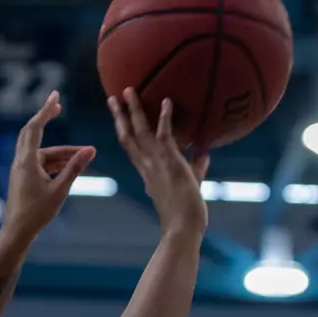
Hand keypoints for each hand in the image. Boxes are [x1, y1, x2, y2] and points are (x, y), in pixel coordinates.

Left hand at [0, 91, 96, 242]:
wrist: (17, 232)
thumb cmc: (36, 213)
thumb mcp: (60, 190)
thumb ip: (75, 168)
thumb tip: (91, 150)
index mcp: (27, 161)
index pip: (35, 127)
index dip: (46, 110)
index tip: (56, 96)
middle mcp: (21, 161)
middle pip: (32, 132)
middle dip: (46, 118)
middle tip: (59, 106)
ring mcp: (21, 169)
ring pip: (41, 151)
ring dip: (61, 151)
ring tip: (84, 155)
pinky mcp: (23, 178)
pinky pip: (40, 163)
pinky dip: (55, 161)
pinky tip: (70, 166)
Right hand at [108, 88, 210, 237]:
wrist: (182, 226)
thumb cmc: (185, 212)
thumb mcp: (191, 183)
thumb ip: (196, 166)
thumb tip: (204, 152)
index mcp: (146, 172)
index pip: (131, 147)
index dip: (124, 131)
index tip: (119, 118)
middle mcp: (146, 165)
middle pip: (127, 136)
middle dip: (119, 116)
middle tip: (113, 97)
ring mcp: (155, 162)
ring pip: (138, 131)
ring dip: (133, 110)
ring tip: (128, 90)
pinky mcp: (169, 161)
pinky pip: (164, 134)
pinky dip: (165, 117)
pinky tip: (167, 101)